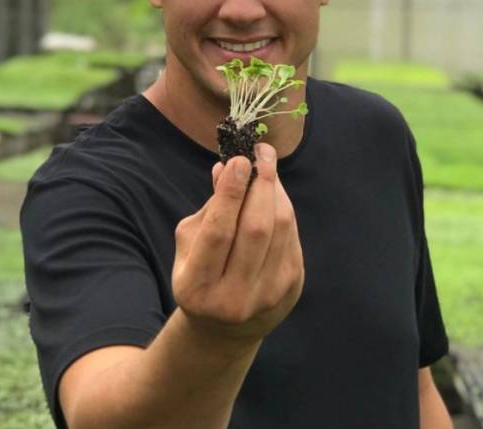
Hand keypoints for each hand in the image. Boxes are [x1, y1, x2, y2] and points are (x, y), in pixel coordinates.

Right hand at [172, 143, 304, 345]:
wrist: (226, 327)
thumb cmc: (202, 273)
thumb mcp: (190, 245)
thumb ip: (208, 209)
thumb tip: (227, 168)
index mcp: (197, 287)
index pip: (218, 232)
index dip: (230, 193)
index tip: (239, 160)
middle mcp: (233, 297)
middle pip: (255, 229)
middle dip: (261, 184)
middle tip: (261, 154)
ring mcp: (267, 295)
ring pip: (280, 230)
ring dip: (276, 192)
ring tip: (267, 167)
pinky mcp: (291, 288)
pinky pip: (292, 237)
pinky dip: (284, 209)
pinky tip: (275, 193)